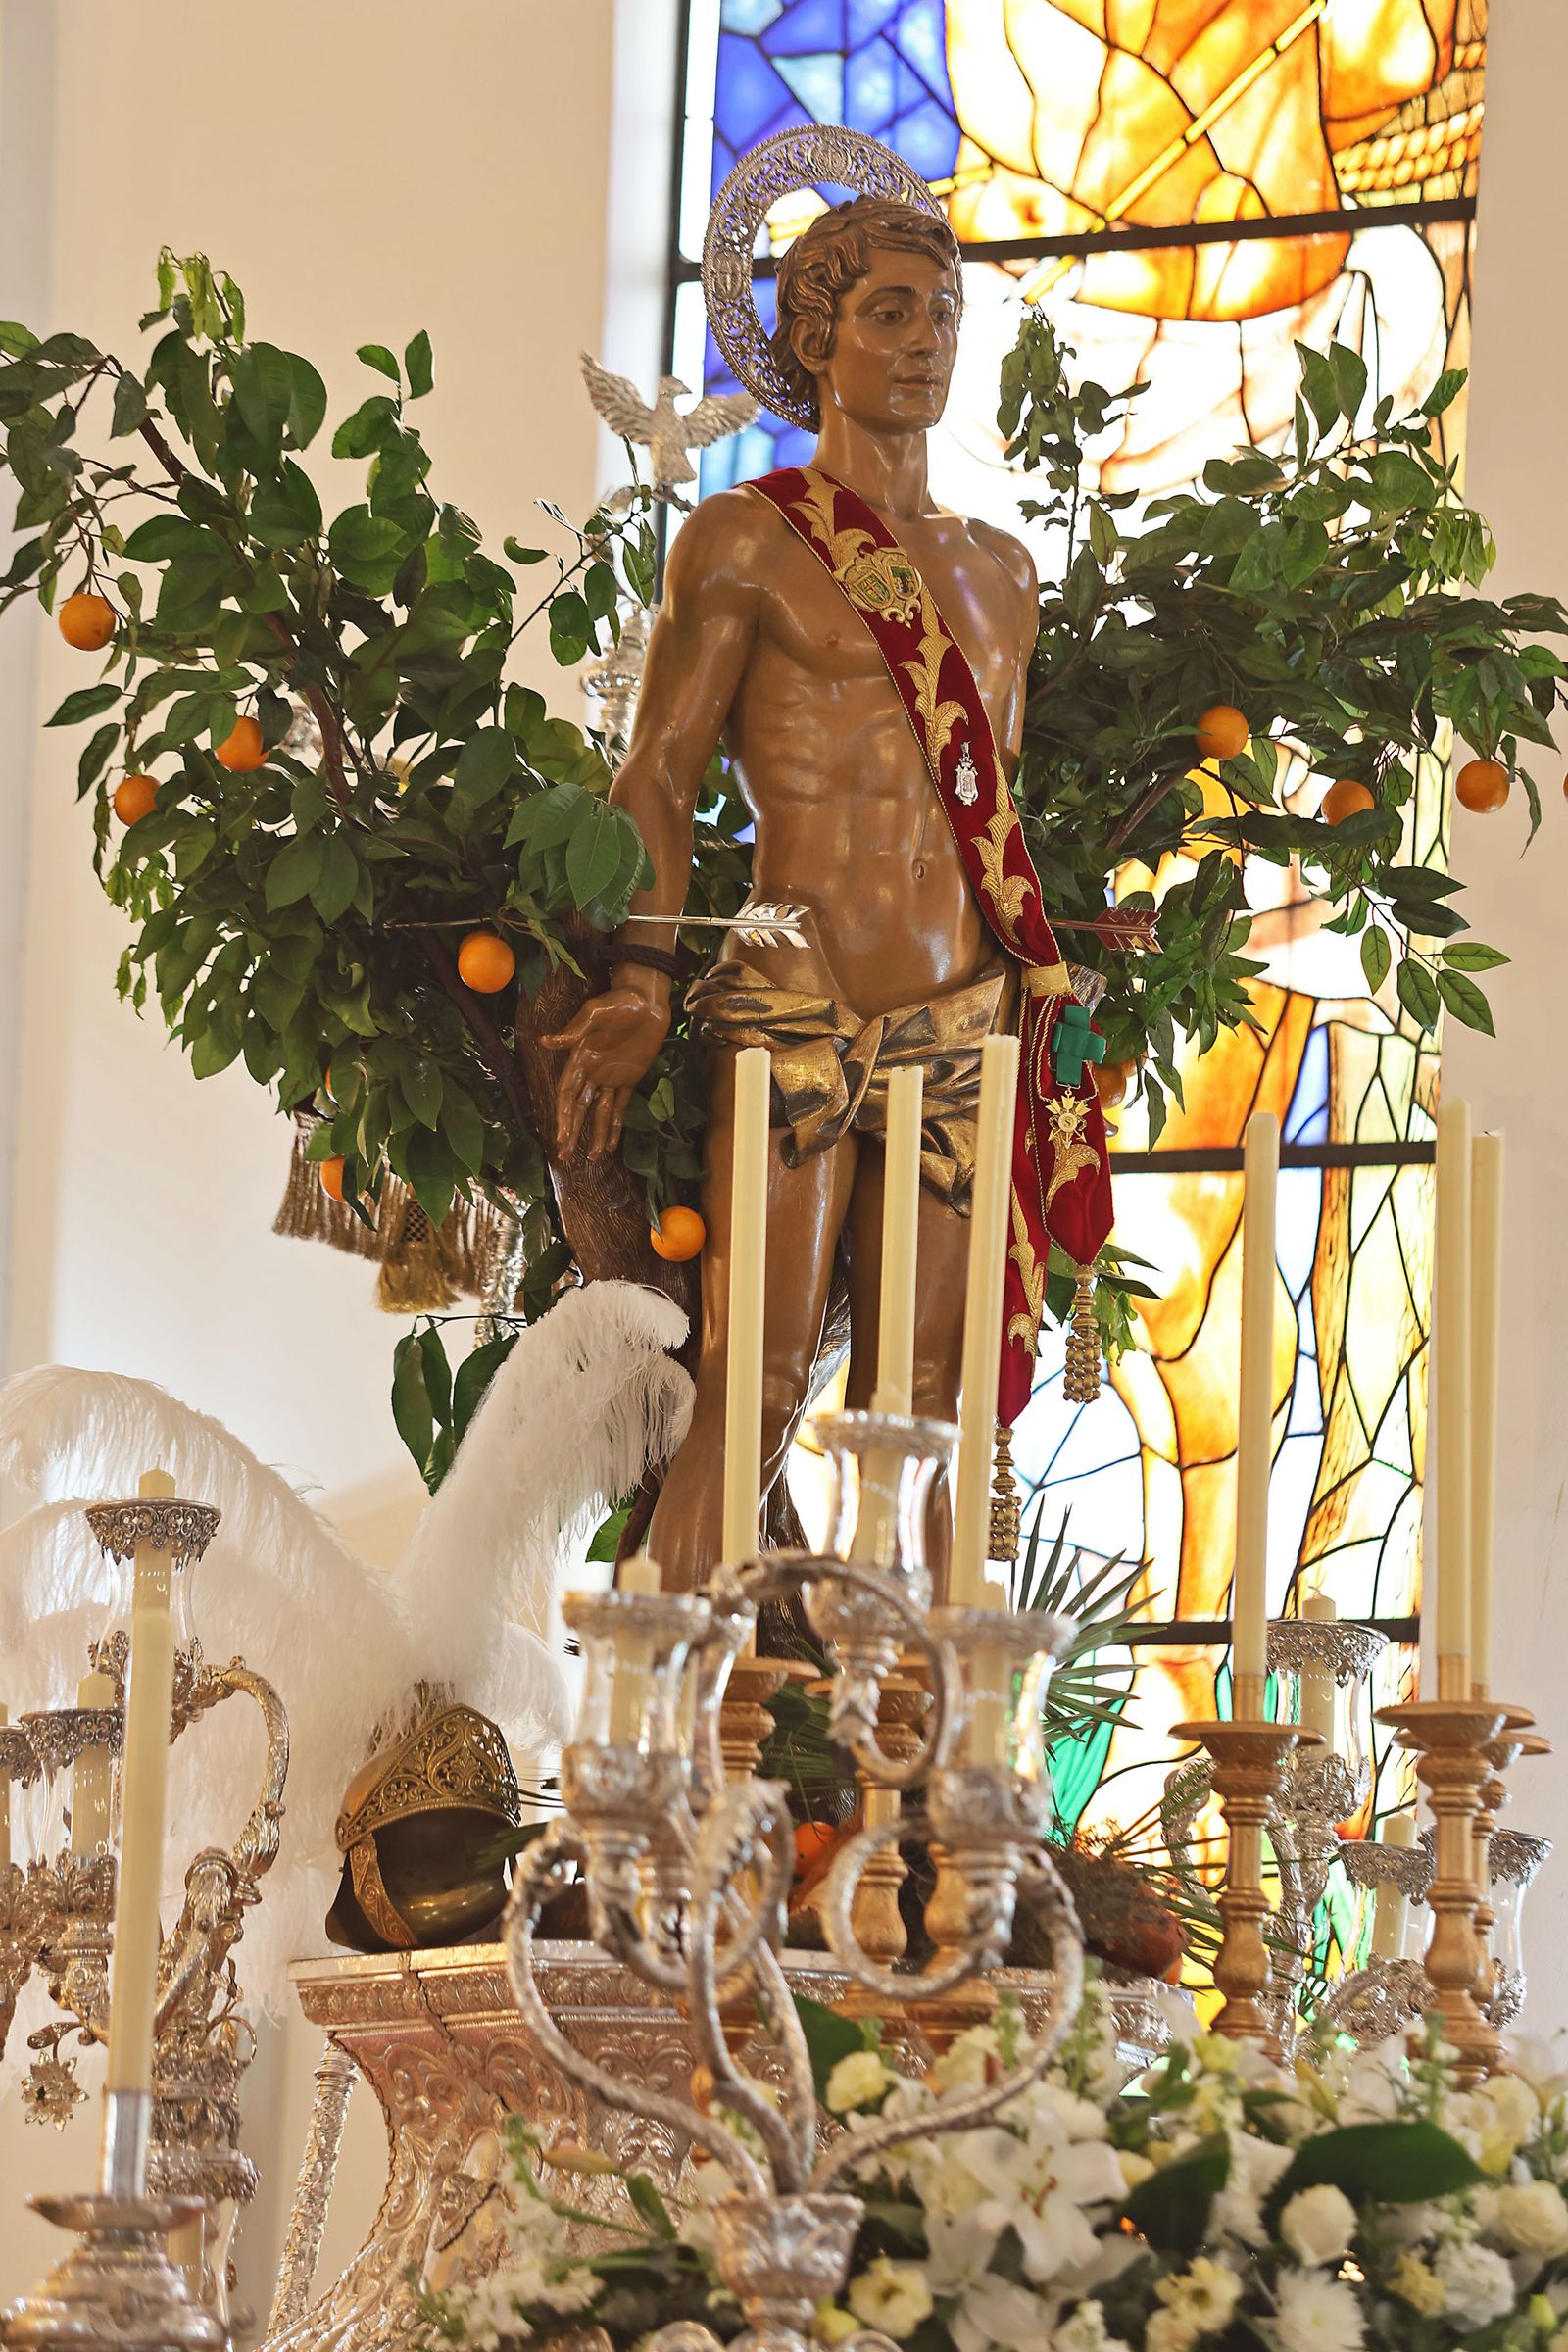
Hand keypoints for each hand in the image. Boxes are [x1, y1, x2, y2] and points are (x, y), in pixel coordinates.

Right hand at [543, 986, 671, 1157]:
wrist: (647, 998)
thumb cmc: (620, 1000)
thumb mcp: (596, 1012)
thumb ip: (575, 1030)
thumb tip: (545, 1041)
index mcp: (581, 1058)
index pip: (568, 1093)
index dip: (564, 1115)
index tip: (561, 1136)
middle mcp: (593, 1071)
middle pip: (580, 1108)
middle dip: (572, 1132)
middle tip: (565, 1157)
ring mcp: (612, 1076)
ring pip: (600, 1112)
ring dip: (596, 1133)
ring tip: (594, 1157)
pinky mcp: (631, 1077)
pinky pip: (621, 1105)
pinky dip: (617, 1124)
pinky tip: (613, 1143)